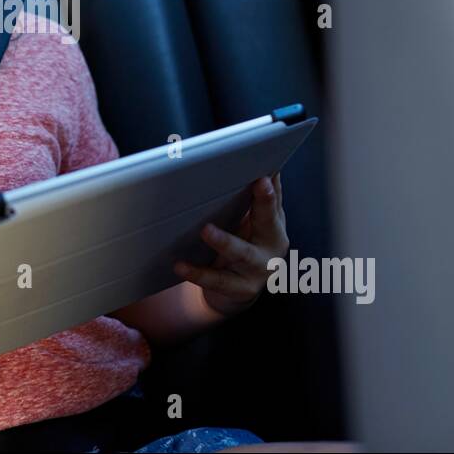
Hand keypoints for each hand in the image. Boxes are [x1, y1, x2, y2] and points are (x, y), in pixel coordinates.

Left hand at [173, 172, 288, 318]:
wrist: (237, 291)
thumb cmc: (243, 247)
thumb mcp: (252, 224)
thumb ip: (253, 199)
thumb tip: (255, 163)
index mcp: (274, 225)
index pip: (274, 199)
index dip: (271, 186)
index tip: (266, 173)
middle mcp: (272, 246)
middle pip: (268, 221)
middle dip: (264, 203)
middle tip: (259, 184)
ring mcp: (259, 269)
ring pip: (242, 253)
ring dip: (225, 240)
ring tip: (206, 230)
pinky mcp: (241, 289)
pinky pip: (217, 280)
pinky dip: (197, 272)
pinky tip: (179, 265)